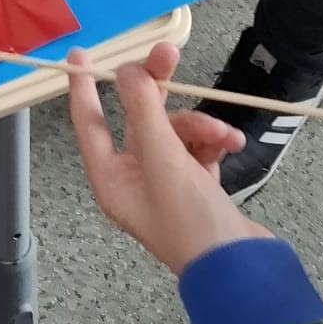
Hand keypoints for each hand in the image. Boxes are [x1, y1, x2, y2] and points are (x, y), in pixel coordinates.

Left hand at [67, 41, 265, 273]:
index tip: (80, 54)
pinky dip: (214, 141)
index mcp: (111, 178)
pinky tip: (231, 145)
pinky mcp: (196, 184)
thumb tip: (127, 72)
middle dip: (158, 90)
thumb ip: (144, 110)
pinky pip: (198, 146)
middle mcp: (134, 178)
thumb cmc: (191, 222)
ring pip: (175, 129)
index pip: (89, 122)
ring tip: (220, 136)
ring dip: (199, 125)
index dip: (84, 87)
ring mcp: (166, 181)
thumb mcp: (164, 160)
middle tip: (169, 55)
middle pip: (139, 118)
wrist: (242, 269)